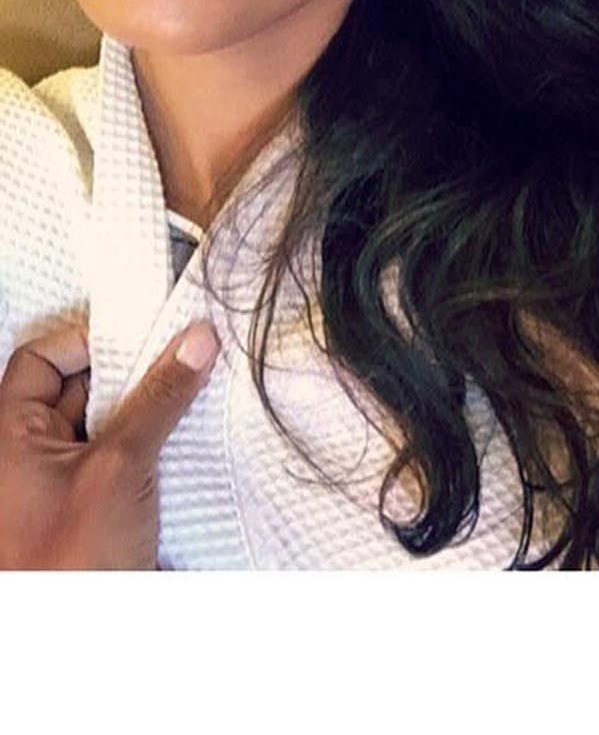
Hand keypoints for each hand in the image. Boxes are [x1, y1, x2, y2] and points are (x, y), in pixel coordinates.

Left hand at [0, 319, 220, 568]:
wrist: (72, 647)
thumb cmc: (67, 566)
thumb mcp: (119, 466)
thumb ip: (159, 397)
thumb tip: (194, 341)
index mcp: (6, 434)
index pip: (43, 357)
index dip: (92, 340)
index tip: (148, 337)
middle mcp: (24, 454)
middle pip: (79, 387)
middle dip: (132, 374)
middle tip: (184, 363)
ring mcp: (56, 484)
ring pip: (105, 422)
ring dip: (147, 413)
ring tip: (192, 403)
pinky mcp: (90, 509)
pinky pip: (121, 459)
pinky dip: (151, 448)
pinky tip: (187, 446)